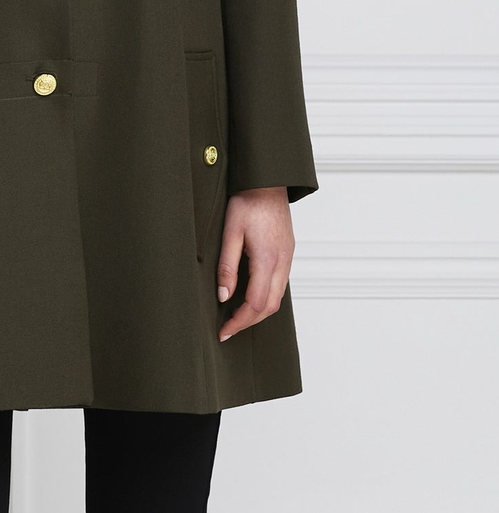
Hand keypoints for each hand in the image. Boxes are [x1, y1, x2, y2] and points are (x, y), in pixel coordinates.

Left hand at [216, 186, 293, 341]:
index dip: (240, 322)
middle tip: (228, 329)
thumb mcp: (230, 232)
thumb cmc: (247, 201)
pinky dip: (266, 296)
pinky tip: (250, 295)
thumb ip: (227, 267)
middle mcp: (282, 262)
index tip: (224, 331)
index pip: (257, 304)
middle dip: (249, 322)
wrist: (267, 180)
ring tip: (237, 316)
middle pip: (270, 307)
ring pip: (278, 297)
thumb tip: (224, 297)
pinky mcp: (288, 251)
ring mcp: (288, 257)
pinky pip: (280, 283)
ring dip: (258, 311)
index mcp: (268, 259)